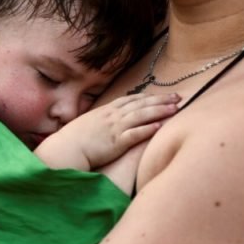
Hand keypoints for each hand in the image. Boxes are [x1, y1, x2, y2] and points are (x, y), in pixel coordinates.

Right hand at [37, 93, 179, 170]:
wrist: (64, 149)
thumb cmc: (72, 140)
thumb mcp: (87, 124)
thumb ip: (99, 121)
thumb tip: (106, 123)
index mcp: (105, 111)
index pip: (131, 99)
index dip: (147, 96)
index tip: (161, 95)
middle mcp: (112, 116)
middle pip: (140, 104)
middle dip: (160, 100)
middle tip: (178, 97)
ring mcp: (114, 128)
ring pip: (141, 116)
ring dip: (159, 111)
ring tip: (175, 108)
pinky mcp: (116, 142)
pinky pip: (135, 134)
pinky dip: (147, 129)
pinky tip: (160, 126)